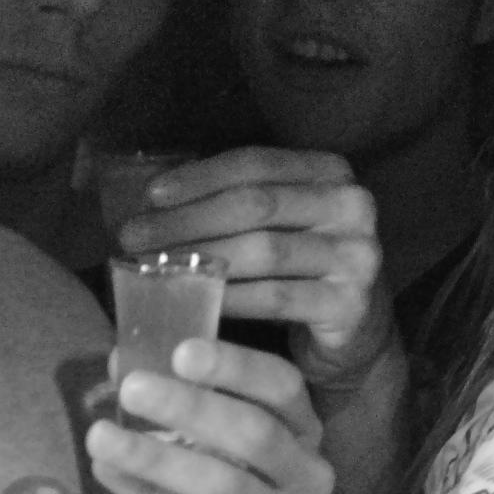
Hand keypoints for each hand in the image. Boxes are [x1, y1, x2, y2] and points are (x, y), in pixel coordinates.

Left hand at [86, 339, 333, 493]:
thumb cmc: (228, 489)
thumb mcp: (214, 441)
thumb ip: (181, 402)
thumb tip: (118, 362)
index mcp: (304, 428)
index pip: (282, 386)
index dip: (235, 367)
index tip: (182, 351)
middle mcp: (311, 471)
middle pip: (255, 432)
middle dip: (191, 407)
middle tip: (132, 388)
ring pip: (223, 483)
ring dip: (158, 458)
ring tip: (100, 437)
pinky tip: (108, 475)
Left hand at [119, 147, 399, 392]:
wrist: (357, 330)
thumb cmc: (301, 267)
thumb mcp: (282, 222)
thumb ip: (237, 202)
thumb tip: (155, 198)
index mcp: (332, 174)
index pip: (258, 163)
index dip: (200, 177)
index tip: (150, 196)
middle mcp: (354, 207)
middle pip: (258, 204)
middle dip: (188, 219)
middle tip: (134, 237)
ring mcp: (358, 256)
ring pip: (264, 250)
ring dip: (200, 259)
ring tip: (154, 268)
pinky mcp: (351, 303)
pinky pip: (276, 298)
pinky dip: (229, 297)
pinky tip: (194, 299)